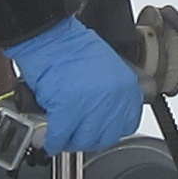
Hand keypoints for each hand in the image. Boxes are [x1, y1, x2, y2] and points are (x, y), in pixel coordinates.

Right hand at [2, 15, 143, 153]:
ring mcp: (91, 106)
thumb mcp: (105, 67)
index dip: (110, 131)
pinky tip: (50, 139)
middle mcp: (113, 98)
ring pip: (84, 139)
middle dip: (89, 139)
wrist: (50, 36)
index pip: (127, 123)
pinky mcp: (67, 110)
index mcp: (126, 87)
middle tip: (77, 137)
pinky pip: (61, 135)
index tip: (100, 132)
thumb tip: (102, 114)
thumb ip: (109, 92)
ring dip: (71, 142)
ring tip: (62, 138)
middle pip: (105, 136)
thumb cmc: (71, 46)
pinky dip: (53, 140)